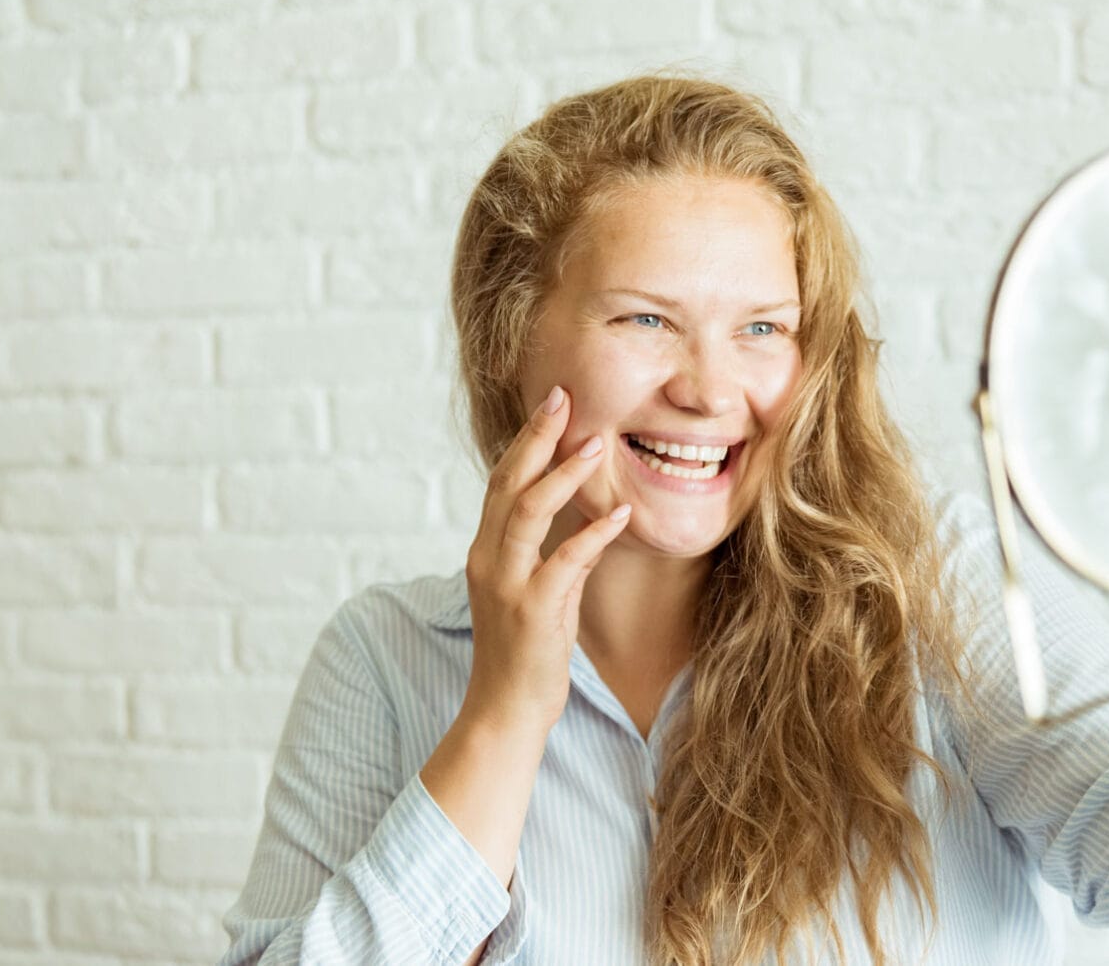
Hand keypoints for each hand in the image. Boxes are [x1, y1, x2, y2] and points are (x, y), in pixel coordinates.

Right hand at [461, 386, 632, 733]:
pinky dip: (592, 532)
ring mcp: (507, 584)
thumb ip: (559, 556)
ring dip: (563, 474)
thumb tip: (589, 522)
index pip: (502, 483)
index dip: (526, 440)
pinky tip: (621, 511)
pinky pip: (564, 560)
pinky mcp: (532, 610)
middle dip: (536, 436)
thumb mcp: (542, 595)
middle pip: (507, 483)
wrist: (505, 711)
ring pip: (528, 511)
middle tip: (564, 397)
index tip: (552, 405)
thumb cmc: (525, 654)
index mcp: (486, 552)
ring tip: (596, 443)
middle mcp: (488, 560)